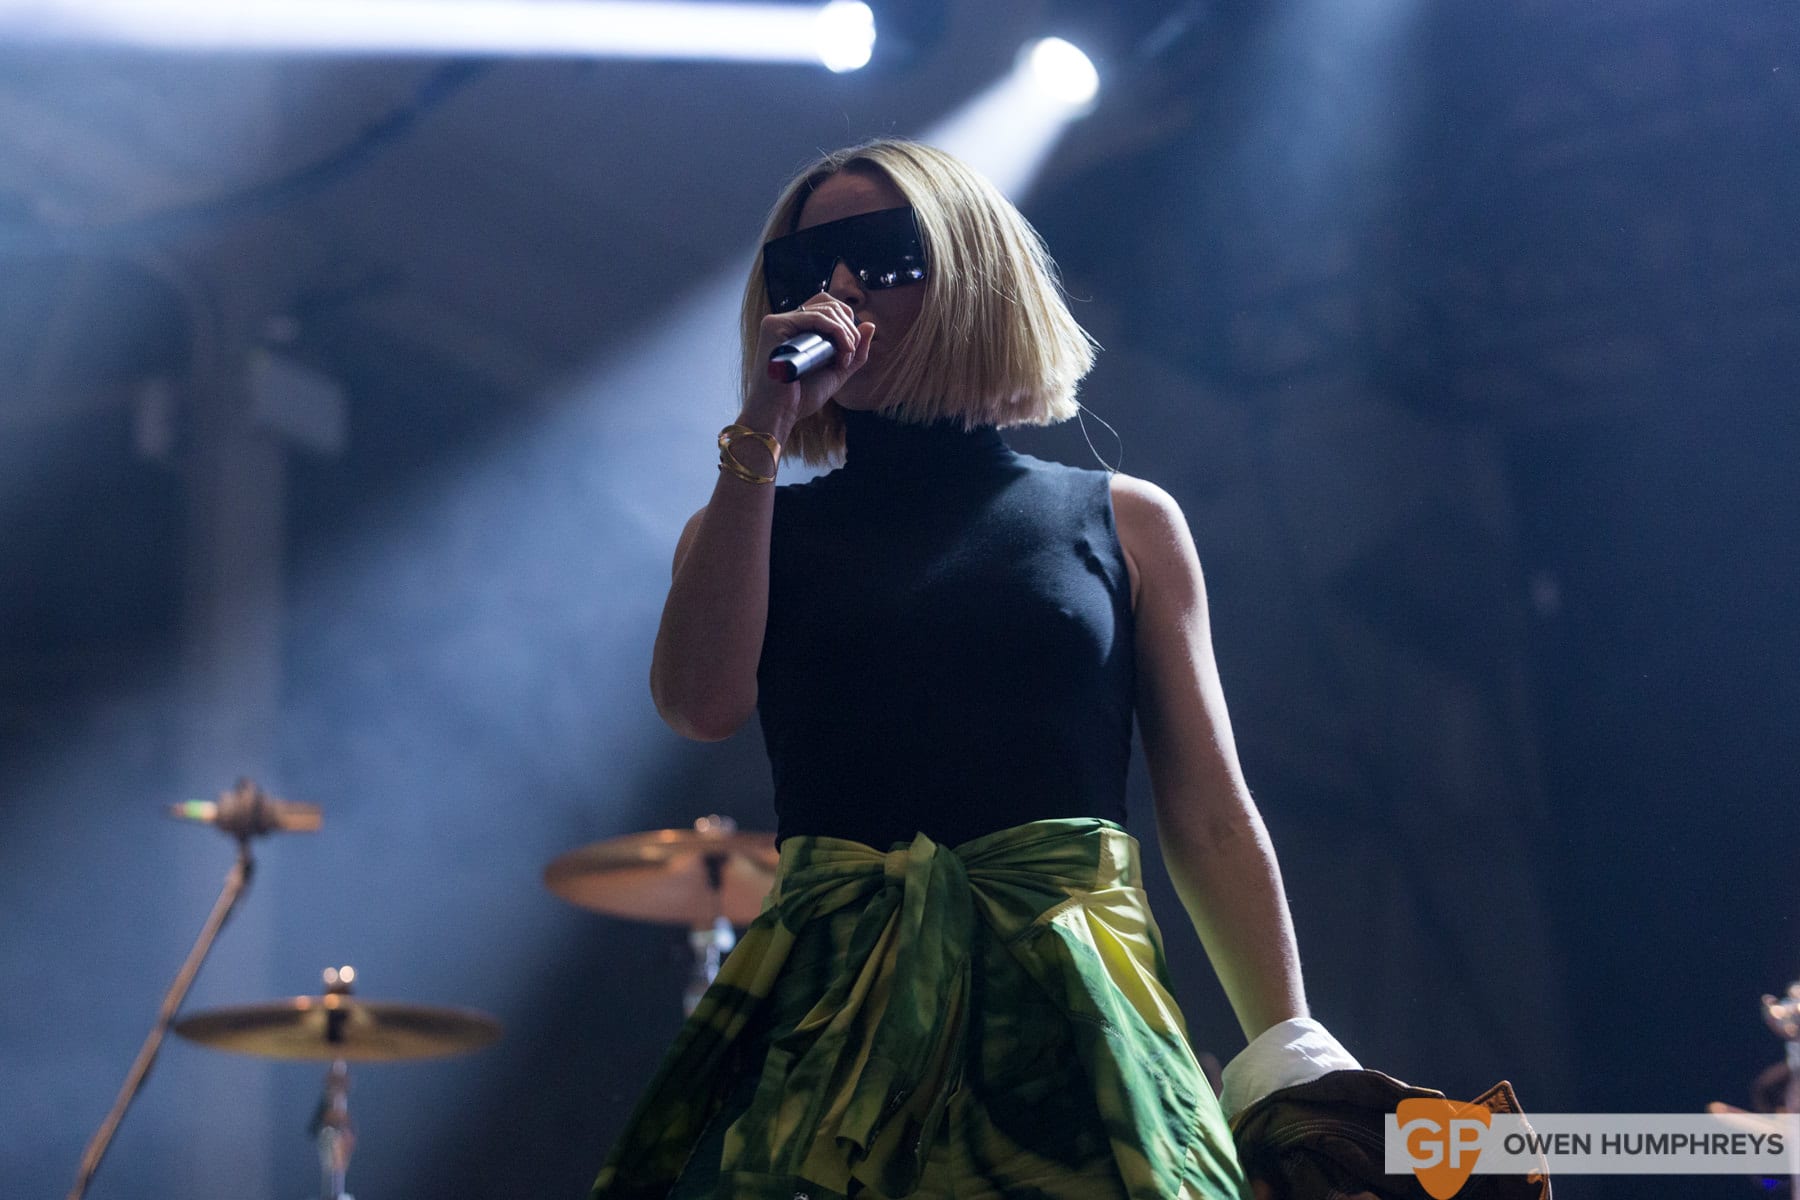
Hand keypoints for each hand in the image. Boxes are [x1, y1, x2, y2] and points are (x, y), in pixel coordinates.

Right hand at [743, 292, 875, 434]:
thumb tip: (870, 324)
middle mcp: (788, 322)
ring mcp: (780, 321)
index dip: (847, 324)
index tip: (849, 353)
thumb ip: (855, 351)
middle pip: (830, 303)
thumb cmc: (802, 396)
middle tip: (849, 355)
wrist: (780, 413)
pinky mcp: (775, 325)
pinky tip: (842, 350)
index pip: (829, 308)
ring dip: (846, 333)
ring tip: (844, 358)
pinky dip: (836, 331)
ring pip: (826, 309)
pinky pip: (815, 317)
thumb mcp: (837, 372)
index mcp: (799, 329)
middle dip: (849, 328)